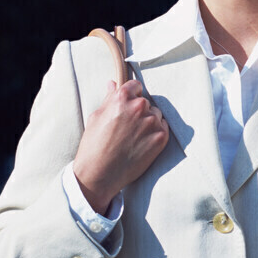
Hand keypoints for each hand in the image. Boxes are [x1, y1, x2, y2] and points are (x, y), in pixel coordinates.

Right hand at [73, 80, 168, 213]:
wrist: (100, 174)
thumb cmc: (94, 145)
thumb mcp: (96, 117)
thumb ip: (109, 98)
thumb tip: (113, 84)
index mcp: (121, 98)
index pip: (135, 86)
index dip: (131, 96)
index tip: (128, 106)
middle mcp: (139, 107)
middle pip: (146, 102)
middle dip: (139, 111)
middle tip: (127, 128)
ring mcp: (152, 122)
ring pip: (156, 115)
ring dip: (149, 122)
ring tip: (134, 137)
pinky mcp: (161, 137)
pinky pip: (163, 128)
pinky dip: (156, 133)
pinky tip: (142, 143)